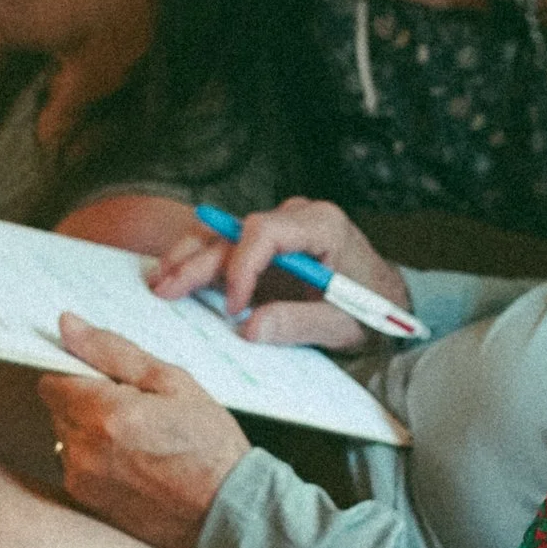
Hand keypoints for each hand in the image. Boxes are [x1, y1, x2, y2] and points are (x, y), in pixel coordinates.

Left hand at [38, 315, 247, 547]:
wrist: (228, 510)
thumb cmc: (209, 446)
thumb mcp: (172, 382)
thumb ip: (113, 351)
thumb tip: (68, 326)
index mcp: (103, 413)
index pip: (51, 379)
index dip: (77, 373)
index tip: (103, 379)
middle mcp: (83, 451)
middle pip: (58, 409)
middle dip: (87, 402)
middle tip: (134, 410)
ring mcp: (82, 482)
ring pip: (67, 438)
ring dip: (91, 432)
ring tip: (138, 441)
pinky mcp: (87, 504)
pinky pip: (77, 467)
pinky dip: (97, 460)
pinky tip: (134, 464)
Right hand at [147, 196, 404, 353]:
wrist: (389, 301)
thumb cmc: (373, 310)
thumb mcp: (344, 325)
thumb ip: (299, 323)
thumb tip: (250, 329)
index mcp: (321, 225)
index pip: (265, 232)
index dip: (241, 268)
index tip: (234, 309)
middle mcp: (295, 218)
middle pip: (234, 232)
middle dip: (197, 261)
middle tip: (164, 289)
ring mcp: (278, 230)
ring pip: (223, 236)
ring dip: (188, 258)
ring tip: (157, 283)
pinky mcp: (266, 248)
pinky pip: (227, 250)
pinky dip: (199, 264)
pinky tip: (171, 279)